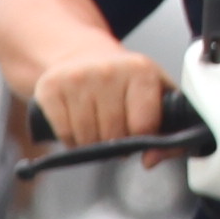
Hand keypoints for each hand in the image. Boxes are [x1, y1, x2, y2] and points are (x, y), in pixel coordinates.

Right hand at [33, 49, 172, 149]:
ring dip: (92, 145)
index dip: (141, 140)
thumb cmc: (126, 83)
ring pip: (86, 137)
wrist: (85, 58)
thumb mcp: (156, 96)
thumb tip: (150, 161)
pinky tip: (78, 127)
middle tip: (115, 135)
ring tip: (98, 130)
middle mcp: (110, 70)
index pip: (143, 125)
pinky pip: (63, 133)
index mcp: (141, 71)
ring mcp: (78, 77)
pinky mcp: (52, 87)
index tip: (138, 136)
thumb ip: (168, 130)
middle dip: (115, 144)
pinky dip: (71, 140)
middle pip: (113, 134)